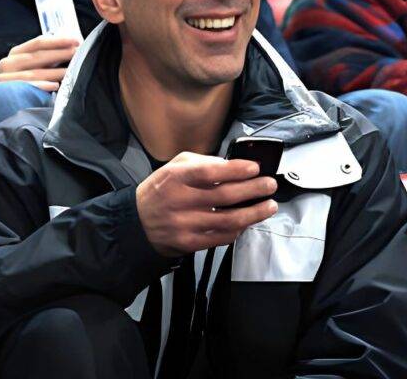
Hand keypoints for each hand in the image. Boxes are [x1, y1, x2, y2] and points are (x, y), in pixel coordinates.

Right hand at [0, 35, 79, 91]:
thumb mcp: (34, 65)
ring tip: (69, 71)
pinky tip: (55, 85)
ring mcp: (7, 79)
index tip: (75, 41)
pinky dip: (42, 86)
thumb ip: (47, 55)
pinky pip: (28, 88)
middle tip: (76, 53)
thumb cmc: (26, 80)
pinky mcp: (8, 93)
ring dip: (54, 72)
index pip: (38, 43)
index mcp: (16, 52)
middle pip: (37, 56)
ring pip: (34, 73)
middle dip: (59, 54)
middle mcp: (9, 63)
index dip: (58, 41)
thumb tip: (70, 45)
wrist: (7, 102)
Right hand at [136, 152, 277, 257]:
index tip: (255, 168)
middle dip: (253, 189)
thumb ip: (199, 163)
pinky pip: (222, 237)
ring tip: (269, 206)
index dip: (235, 169)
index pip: (209, 171)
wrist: (137, 223)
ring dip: (254, 213)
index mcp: (175, 177)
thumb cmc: (160, 191)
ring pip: (228, 219)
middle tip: (269, 185)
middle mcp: (179, 200)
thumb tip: (230, 166)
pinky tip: (248, 222)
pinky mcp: (189, 242)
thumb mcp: (172, 167)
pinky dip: (239, 229)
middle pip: (224, 196)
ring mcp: (185, 224)